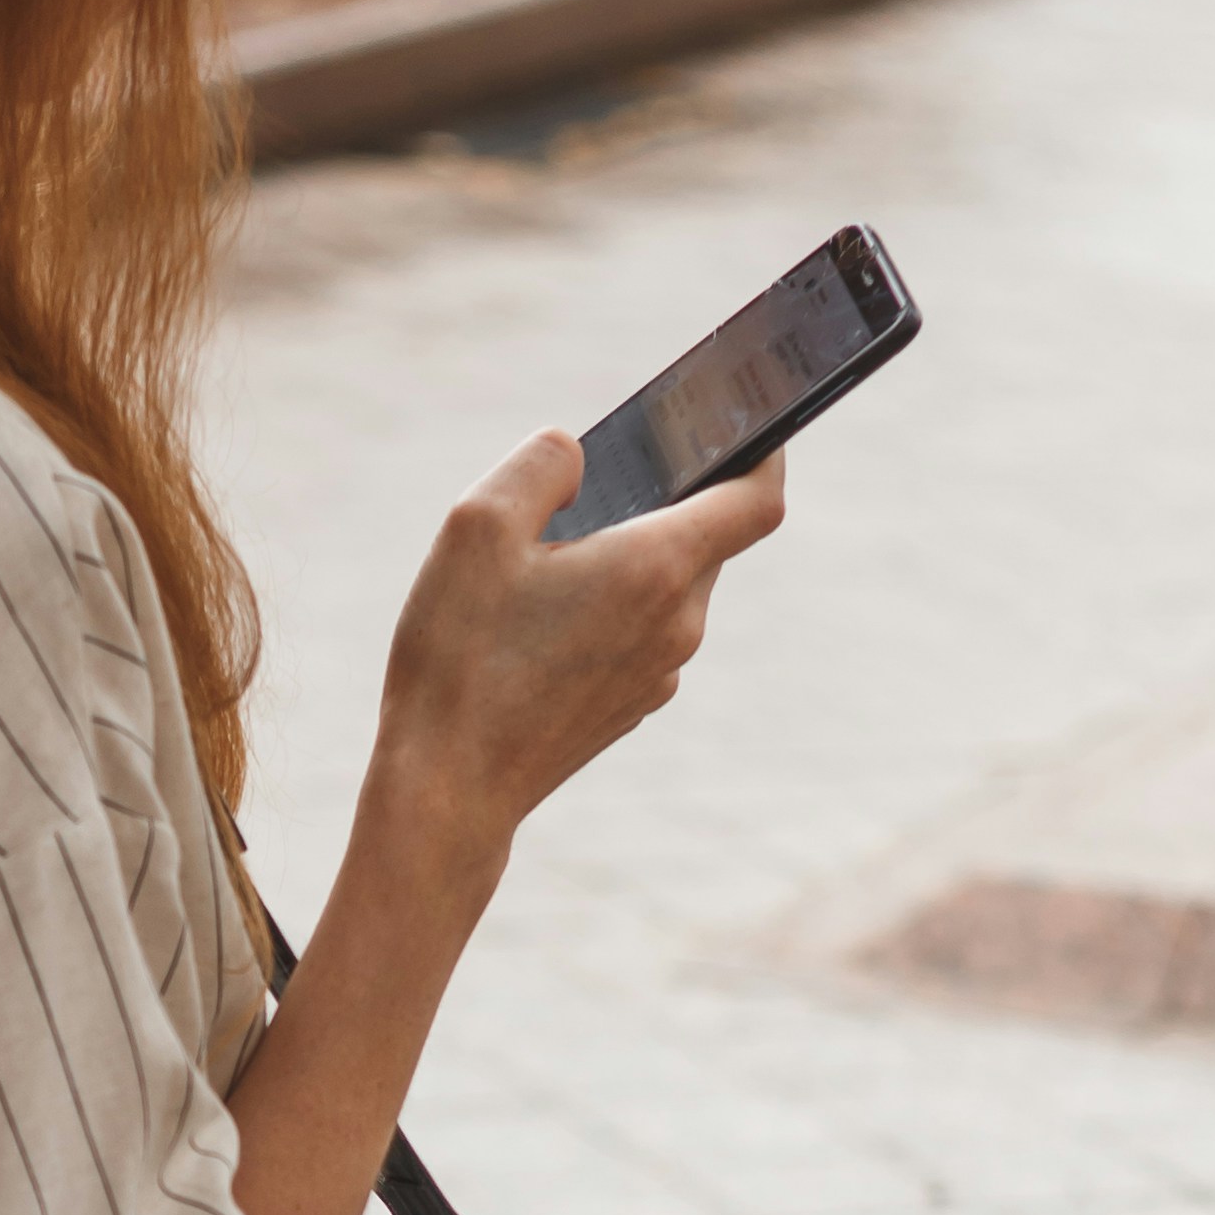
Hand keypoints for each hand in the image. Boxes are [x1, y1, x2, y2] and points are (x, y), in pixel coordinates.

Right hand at [367, 432, 785, 878]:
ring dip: (629, 558)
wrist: (449, 788)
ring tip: (550, 555)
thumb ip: (540, 464)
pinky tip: (541, 616)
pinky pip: (640, 635)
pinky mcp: (630, 707)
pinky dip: (611, 608)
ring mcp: (658, 674)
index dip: (765, 452)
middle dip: (665, 502)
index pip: (757, 499)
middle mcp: (677, 624)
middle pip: (704, 540)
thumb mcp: (478, 526)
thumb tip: (578, 453)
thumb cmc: (462, 657)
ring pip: (668, 589)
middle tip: (603, 478)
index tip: (747, 425)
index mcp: (657, 568)